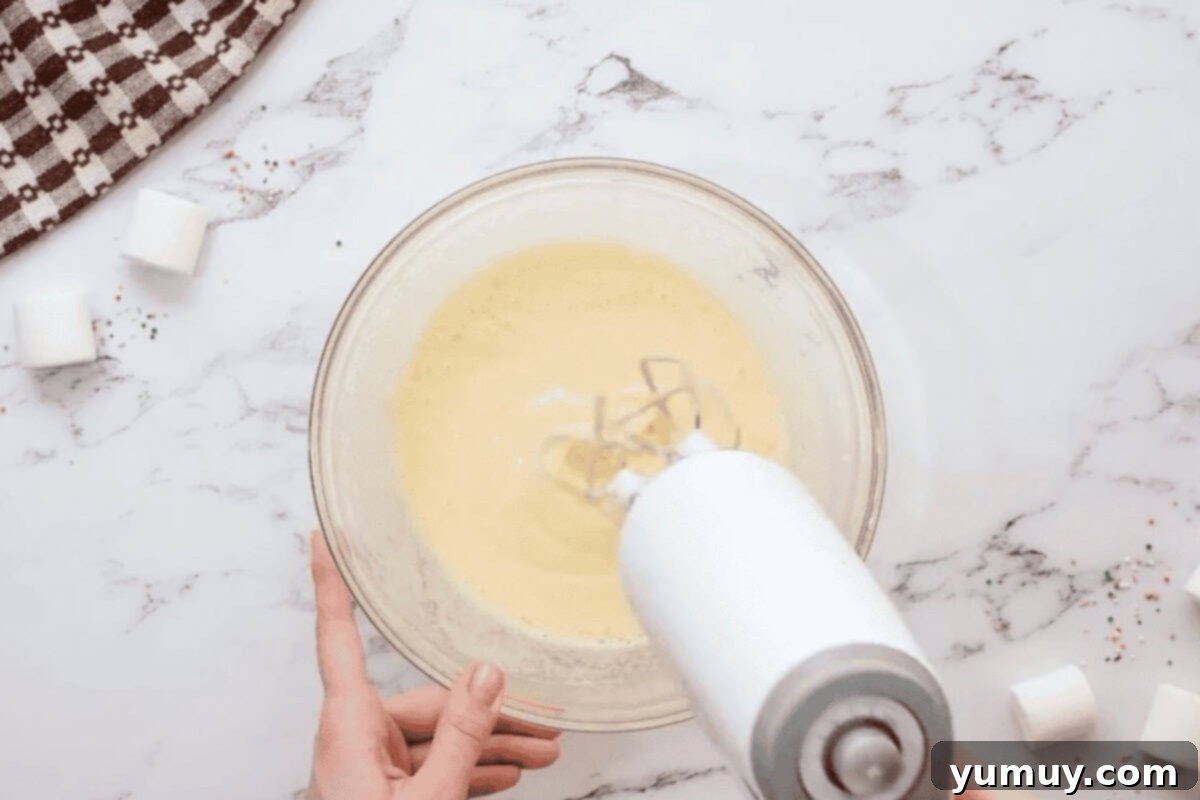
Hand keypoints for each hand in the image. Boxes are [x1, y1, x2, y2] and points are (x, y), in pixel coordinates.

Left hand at [306, 532, 560, 798]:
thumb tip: (488, 675)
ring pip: (434, 736)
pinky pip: (428, 764)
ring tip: (543, 748)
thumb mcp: (429, 796)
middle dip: (487, 710)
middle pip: (424, 701)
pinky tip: (506, 769)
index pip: (339, 637)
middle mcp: (353, 738)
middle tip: (543, 719)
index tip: (326, 538)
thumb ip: (461, 736)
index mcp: (347, 725)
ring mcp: (367, 767)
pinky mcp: (381, 791)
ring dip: (488, 743)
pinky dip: (466, 766)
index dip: (331, 583)